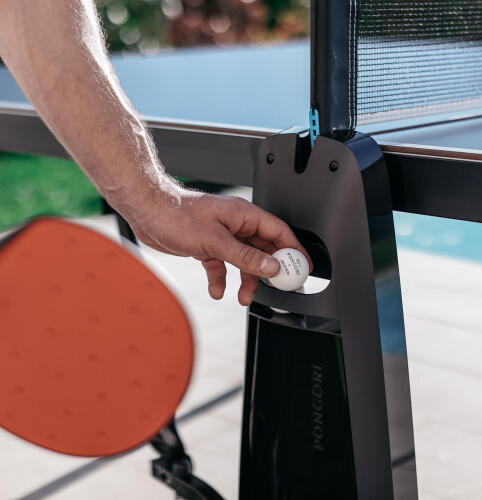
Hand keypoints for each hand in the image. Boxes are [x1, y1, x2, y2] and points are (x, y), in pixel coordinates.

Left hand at [120, 186, 311, 305]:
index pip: (279, 232)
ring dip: (245, 279)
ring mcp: (223, 236)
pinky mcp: (208, 247)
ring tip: (243, 297)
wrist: (147, 212)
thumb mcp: (216, 240)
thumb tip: (271, 266)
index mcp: (245, 215)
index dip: (294, 249)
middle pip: (263, 249)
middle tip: (276, 287)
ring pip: (244, 261)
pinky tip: (217, 290)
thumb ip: (246, 256)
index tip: (302, 267)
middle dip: (268, 271)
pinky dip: (221, 279)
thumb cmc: (177, 215)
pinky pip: (222, 266)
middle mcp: (237, 225)